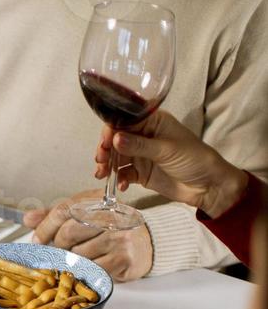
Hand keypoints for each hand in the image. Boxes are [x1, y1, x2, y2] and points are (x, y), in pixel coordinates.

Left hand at [23, 190, 153, 280]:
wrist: (146, 243)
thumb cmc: (109, 230)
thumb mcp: (83, 216)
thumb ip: (55, 217)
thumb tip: (28, 218)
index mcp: (98, 201)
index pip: (64, 210)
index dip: (45, 227)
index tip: (37, 240)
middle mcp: (111, 216)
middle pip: (68, 233)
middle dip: (58, 245)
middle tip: (60, 250)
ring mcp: (119, 236)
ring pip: (78, 254)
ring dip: (72, 259)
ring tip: (80, 256)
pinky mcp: (123, 257)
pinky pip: (92, 268)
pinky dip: (86, 270)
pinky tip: (91, 265)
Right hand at [93, 110, 249, 219]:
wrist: (207, 186)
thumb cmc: (193, 159)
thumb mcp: (166, 150)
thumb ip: (139, 145)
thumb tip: (114, 139)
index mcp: (153, 122)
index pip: (125, 121)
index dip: (111, 131)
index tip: (104, 145)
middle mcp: (144, 136)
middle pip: (116, 140)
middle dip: (105, 150)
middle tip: (100, 162)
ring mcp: (141, 156)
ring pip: (116, 158)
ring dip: (107, 166)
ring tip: (102, 175)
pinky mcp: (141, 173)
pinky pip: (123, 174)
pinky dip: (118, 180)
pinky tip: (122, 186)